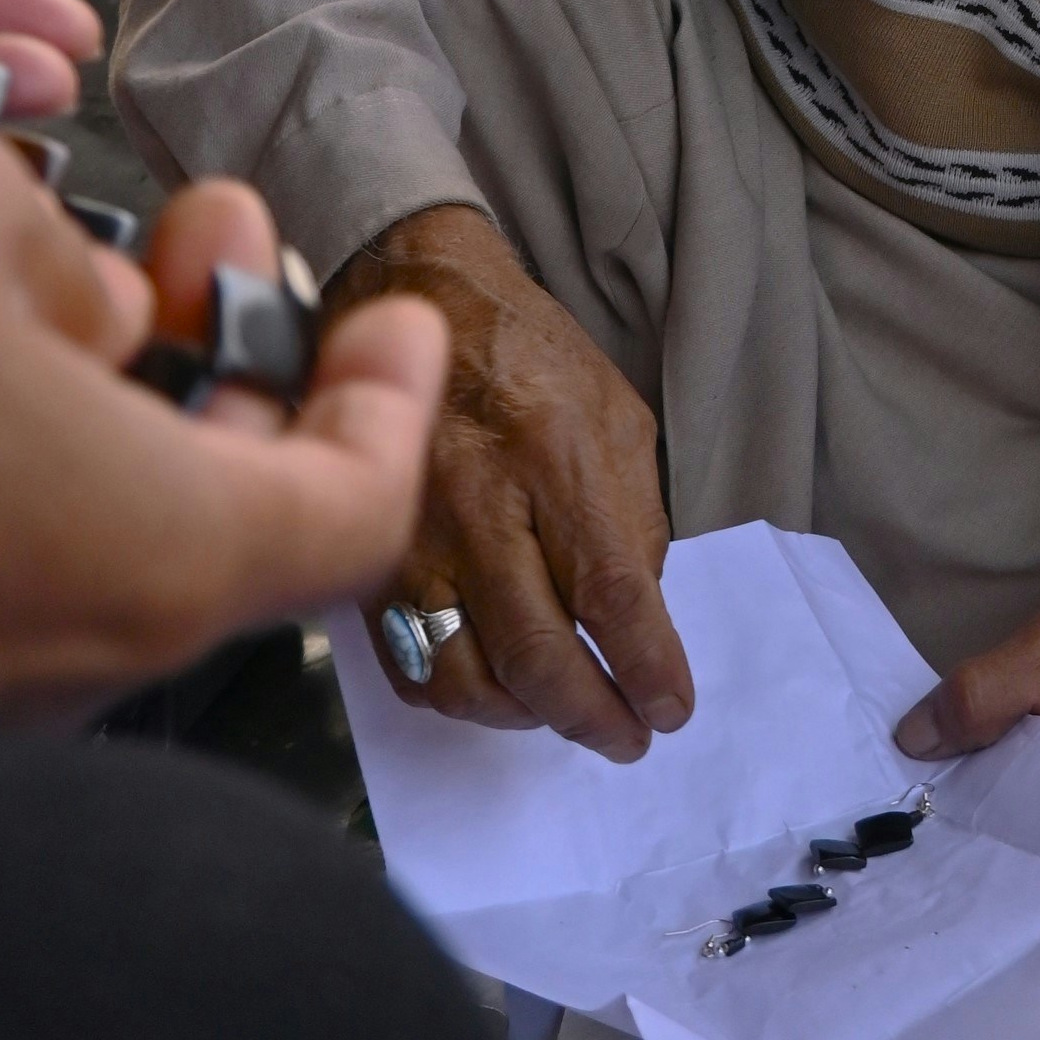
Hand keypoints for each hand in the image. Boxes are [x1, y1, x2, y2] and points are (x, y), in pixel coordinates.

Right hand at [0, 121, 445, 724]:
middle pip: (231, 516)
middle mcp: (74, 650)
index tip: (397, 323)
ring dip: (119, 394)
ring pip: (96, 532)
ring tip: (78, 267)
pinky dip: (19, 458)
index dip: (392, 401)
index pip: (355, 508)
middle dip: (240, 353)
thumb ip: (82, 262)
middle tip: (220, 235)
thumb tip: (104, 309)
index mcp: (157, 554)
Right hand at [327, 207, 692, 763]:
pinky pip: (410, 666)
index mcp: (556, 455)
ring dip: (527, 717)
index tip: (672, 708)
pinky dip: (460, 698)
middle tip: (629, 737)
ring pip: (466, 679)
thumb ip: (634, 514)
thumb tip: (636, 616)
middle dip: (594, 716)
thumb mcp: (617, 413)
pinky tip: (497, 692)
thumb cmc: (529, 356)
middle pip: (538, 654)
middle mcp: (479, 505)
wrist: (413, 302)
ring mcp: (413, 539)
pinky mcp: (367, 561)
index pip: (612, 591)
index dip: (646, 666)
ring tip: (567, 714)